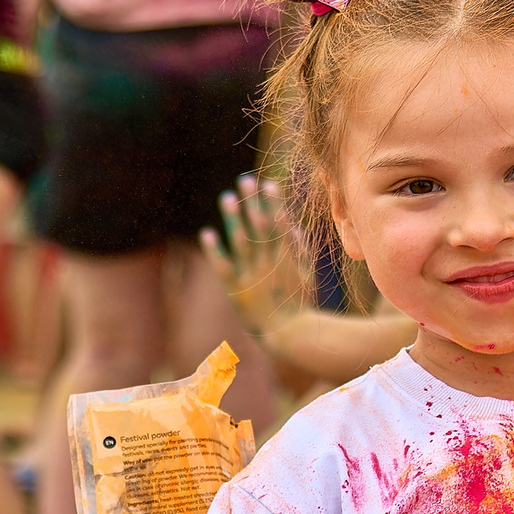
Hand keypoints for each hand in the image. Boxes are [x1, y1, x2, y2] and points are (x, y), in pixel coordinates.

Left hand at [203, 175, 316, 337]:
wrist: (288, 333)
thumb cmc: (299, 303)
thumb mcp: (307, 274)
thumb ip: (300, 249)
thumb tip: (292, 225)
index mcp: (287, 258)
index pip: (279, 223)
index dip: (273, 202)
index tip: (267, 183)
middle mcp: (269, 263)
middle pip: (259, 227)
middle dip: (252, 202)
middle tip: (244, 180)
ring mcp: (252, 275)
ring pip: (242, 242)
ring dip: (234, 218)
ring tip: (227, 197)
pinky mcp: (237, 289)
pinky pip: (224, 267)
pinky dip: (215, 251)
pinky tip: (207, 233)